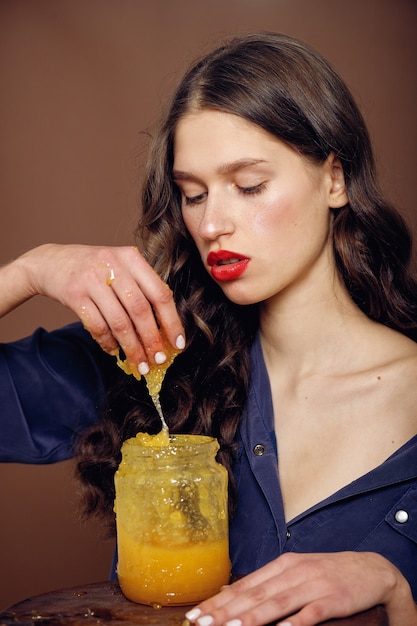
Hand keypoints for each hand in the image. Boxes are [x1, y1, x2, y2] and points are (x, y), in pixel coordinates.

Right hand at [7, 243, 184, 371]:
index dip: (171, 321)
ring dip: (132, 348)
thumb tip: (164, 329)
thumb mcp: (120, 266)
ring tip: (140, 364)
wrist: (50, 262)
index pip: (159, 293)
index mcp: (131, 257)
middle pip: (140, 310)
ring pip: (119, 321)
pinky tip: (115, 351)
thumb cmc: (94, 269)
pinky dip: (108, 342)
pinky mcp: (74, 294)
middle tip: (158, 360)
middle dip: (152, 340)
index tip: (177, 344)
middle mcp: (113, 265)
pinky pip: (97, 326)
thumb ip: (141, 288)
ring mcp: (92, 279)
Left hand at [185, 552, 416, 625]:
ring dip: (253, 616)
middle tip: (202, 624)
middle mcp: (294, 572)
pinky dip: (295, 621)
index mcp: (283, 565)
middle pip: (256, 594)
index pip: (245, 584)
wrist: (370, 569)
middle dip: (226, 611)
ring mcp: (313, 585)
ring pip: (278, 602)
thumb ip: (266, 582)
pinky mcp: (332, 599)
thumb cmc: (327, 573)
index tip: (197, 614)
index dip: (219, 600)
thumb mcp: (295, 571)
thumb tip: (231, 591)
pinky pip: (311, 613)